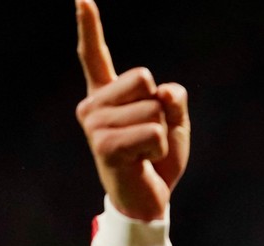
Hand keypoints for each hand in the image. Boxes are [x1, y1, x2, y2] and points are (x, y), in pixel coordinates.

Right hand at [74, 0, 189, 220]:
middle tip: (148, 137)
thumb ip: (173, 100)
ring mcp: (95, 126)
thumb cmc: (157, 160)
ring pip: (152, 109)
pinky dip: (159, 149)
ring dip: (161, 133)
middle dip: (160, 108)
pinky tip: (143, 162)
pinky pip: (153, 132)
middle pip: (143, 78)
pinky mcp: (104, 147)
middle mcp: (93, 106)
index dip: (88, 26)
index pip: (94, 55)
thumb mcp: (174, 122)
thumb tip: (162, 92)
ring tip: (145, 153)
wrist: (148, 201)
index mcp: (106, 95)